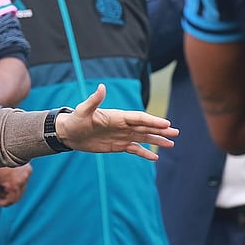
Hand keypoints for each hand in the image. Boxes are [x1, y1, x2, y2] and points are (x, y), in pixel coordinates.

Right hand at [0, 163, 30, 205]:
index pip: (22, 182)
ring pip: (15, 196)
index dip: (10, 187)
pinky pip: (11, 200)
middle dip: (5, 191)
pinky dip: (4, 203)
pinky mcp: (14, 185)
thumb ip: (8, 169)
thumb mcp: (4, 159)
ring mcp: (21, 180)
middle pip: (19, 190)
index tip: (0, 186)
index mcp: (25, 167)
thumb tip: (1, 178)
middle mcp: (25, 174)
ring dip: (2, 195)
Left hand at [55, 83, 177, 159]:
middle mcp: (122, 125)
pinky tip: (155, 157)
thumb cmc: (75, 120)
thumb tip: (101, 87)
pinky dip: (144, 153)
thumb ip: (94, 100)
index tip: (166, 124)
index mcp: (117, 116)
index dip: (152, 120)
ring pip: (143, 138)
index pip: (139, 118)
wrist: (69, 133)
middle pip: (145, 127)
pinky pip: (134, 150)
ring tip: (171, 144)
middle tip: (176, 132)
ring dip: (157, 140)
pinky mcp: (117, 146)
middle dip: (160, 130)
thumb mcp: (83, 110)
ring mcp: (121, 135)